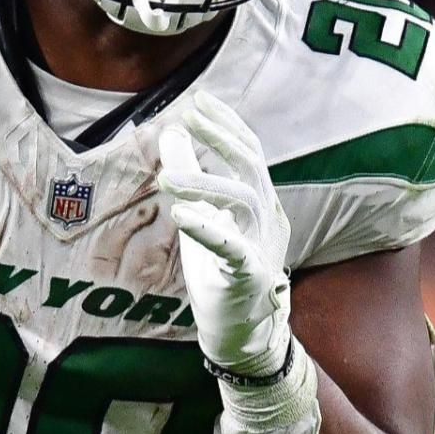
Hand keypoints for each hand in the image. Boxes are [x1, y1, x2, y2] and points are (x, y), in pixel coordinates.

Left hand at [159, 90, 293, 377]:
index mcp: (260, 203)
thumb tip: (172, 132)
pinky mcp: (250, 277)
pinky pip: (233, 248)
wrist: (239, 333)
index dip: (227, 125)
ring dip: (203, 184)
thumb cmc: (220, 274)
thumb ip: (189, 176)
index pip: (250, 153)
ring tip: (166, 179)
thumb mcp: (200, 217)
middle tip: (190, 116)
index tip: (200, 101)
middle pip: (252, 167)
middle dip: (222, 138)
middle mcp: (268, 219)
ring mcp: (263, 247)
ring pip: (242, 201)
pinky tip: (180, 213)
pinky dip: (208, 228)